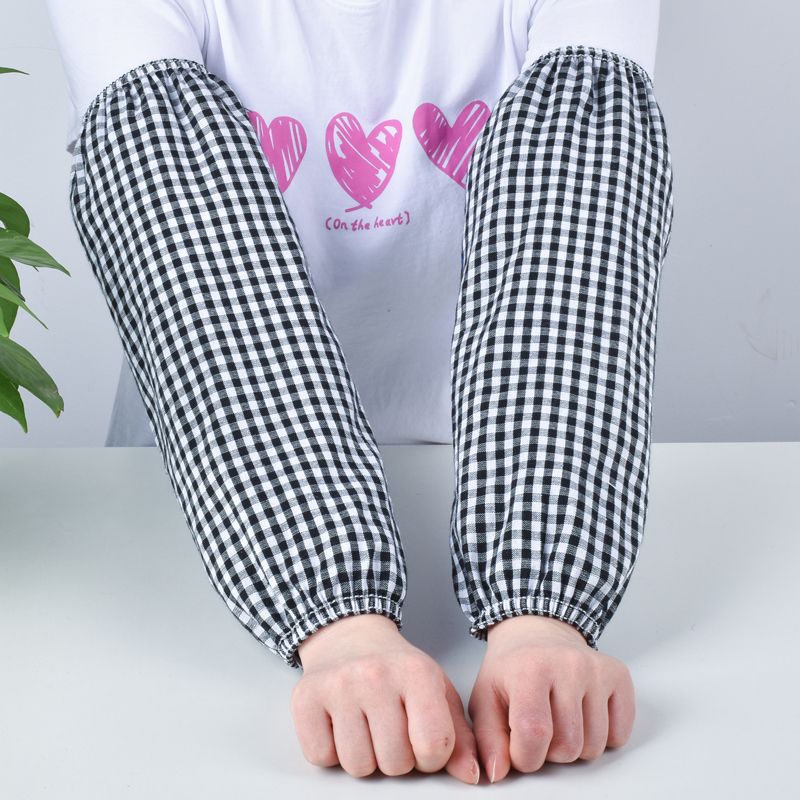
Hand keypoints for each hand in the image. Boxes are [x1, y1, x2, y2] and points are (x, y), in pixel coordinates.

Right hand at [292, 613, 479, 782]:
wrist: (349, 636)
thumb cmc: (396, 669)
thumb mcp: (437, 692)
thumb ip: (460, 736)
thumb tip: (471, 774)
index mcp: (416, 673)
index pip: (433, 746)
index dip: (431, 756)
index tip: (422, 739)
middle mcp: (375, 675)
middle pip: (394, 763)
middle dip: (397, 757)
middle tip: (391, 728)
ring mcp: (338, 685)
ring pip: (357, 765)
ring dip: (364, 756)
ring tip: (366, 726)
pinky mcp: (305, 698)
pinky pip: (322, 757)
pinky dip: (331, 751)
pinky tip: (341, 724)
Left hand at [468, 614, 634, 781]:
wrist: (537, 631)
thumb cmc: (512, 668)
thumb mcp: (485, 698)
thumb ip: (487, 739)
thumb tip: (498, 772)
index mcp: (529, 669)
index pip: (533, 734)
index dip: (525, 756)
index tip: (519, 747)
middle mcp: (567, 665)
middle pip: (568, 746)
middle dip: (550, 751)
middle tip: (540, 727)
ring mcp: (595, 669)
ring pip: (594, 745)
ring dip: (575, 746)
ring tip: (559, 719)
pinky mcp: (617, 675)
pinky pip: (619, 735)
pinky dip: (602, 737)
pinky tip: (583, 714)